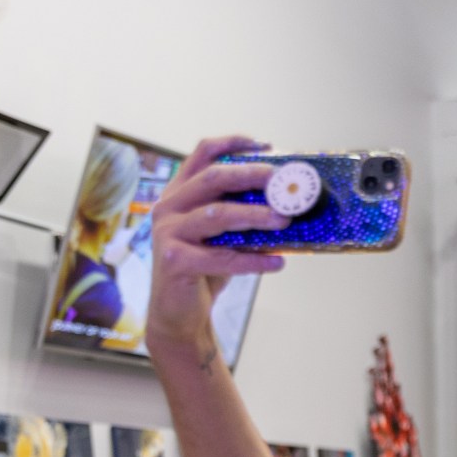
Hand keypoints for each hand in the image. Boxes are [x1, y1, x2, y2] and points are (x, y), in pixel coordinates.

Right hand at [147, 135, 287, 354]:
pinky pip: (221, 256)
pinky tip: (277, 262)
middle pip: (212, 178)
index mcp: (179, 193)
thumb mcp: (222, 236)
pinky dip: (253, 260)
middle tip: (281, 181)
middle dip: (250, 175)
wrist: (179, 313)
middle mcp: (168, 207)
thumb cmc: (205, 270)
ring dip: (255, 217)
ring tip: (285, 220)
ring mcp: (168, 232)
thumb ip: (240, 215)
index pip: (201, 154)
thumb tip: (288, 204)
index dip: (232, 143)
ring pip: (217, 215)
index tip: (265, 145)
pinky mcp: (173, 260)